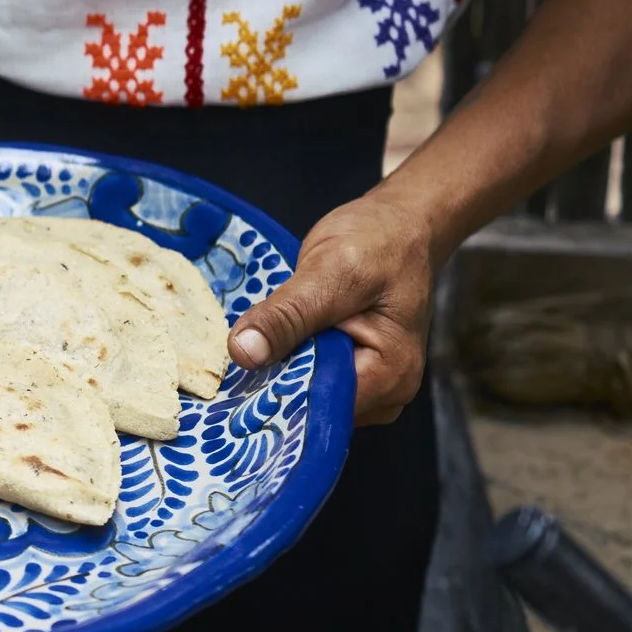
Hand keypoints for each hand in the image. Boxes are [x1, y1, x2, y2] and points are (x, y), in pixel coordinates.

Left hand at [225, 193, 438, 424]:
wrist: (400, 222)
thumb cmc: (378, 241)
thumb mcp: (330, 272)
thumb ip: (288, 315)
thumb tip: (243, 354)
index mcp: (391, 375)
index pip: (321, 409)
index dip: (274, 399)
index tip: (231, 385)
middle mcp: (388, 391)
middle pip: (314, 407)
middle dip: (272, 385)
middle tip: (231, 359)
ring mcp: (372, 382)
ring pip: (309, 393)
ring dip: (277, 371)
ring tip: (250, 344)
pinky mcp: (354, 367)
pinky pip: (312, 376)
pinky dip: (288, 360)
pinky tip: (268, 341)